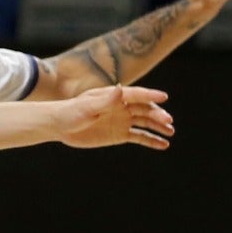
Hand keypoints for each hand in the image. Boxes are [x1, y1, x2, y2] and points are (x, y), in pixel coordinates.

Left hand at [57, 86, 172, 150]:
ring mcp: (123, 120)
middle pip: (144, 109)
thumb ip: (106, 100)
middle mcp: (122, 107)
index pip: (137, 94)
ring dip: (159, 126)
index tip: (165, 97)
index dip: (151, 95)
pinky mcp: (120, 134)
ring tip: (171, 132)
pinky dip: (152, 140)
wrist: (61, 126)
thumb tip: (121, 88)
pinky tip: (164, 144)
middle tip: (168, 121)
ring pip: (145, 123)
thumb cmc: (71, 112)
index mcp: (115, 96)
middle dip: (157, 114)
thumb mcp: (87, 106)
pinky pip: (140, 137)